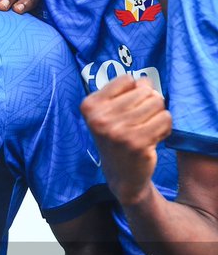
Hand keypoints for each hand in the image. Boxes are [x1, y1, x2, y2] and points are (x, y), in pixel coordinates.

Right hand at [80, 75, 171, 206]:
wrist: (121, 175)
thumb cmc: (118, 137)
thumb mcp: (110, 112)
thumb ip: (126, 92)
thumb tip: (146, 82)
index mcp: (90, 105)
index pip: (127, 80)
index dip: (133, 92)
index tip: (127, 109)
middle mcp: (100, 117)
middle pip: (145, 91)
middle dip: (149, 103)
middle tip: (139, 122)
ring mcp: (117, 131)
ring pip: (157, 103)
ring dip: (158, 115)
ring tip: (147, 129)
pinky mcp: (137, 142)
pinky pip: (165, 119)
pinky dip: (165, 127)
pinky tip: (153, 138)